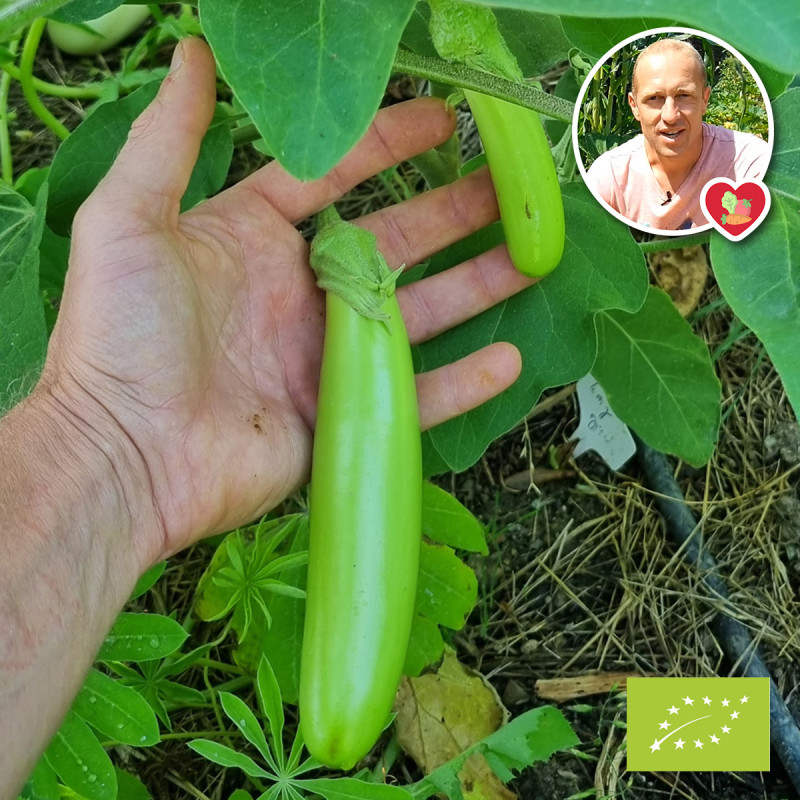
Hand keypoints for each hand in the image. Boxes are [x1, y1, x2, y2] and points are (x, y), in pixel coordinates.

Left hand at [40, 38, 530, 566]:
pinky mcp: (342, 415)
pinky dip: (462, 382)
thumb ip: (166, 138)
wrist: (123, 456)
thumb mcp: (128, 221)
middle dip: (453, 213)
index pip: (333, 177)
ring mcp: (325, 356)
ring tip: (532, 259)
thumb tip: (192, 51)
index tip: (442, 117)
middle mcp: (298, 294)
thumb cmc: (117, 336)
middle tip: (511, 187)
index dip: (385, 144)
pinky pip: (416, 397)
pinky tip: (507, 360)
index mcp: (254, 240)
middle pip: (394, 243)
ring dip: (476, 286)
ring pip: (419, 315)